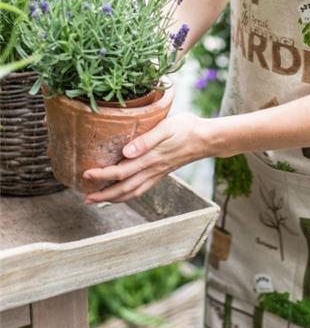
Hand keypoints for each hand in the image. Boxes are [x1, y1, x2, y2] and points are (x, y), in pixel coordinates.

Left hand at [82, 112, 210, 204]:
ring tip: (98, 199)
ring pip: (132, 192)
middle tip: (86, 198)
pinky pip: (142, 189)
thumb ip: (146, 140)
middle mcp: (152, 170)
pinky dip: (128, 195)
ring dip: (114, 199)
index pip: (121, 172)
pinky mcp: (162, 173)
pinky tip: (122, 193)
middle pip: (123, 188)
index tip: (86, 174)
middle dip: (104, 195)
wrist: (207, 138)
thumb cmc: (186, 128)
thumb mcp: (166, 128)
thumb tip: (125, 152)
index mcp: (150, 159)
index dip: (102, 175)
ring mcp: (157, 173)